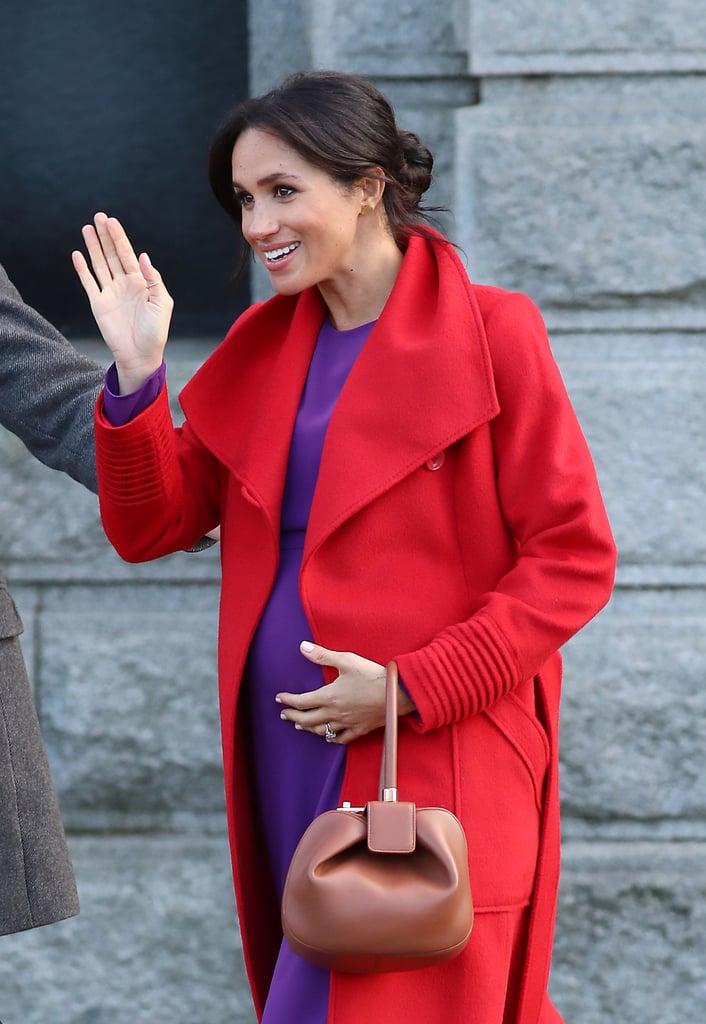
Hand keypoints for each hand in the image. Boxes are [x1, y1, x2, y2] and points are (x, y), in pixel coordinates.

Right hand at [72, 212, 173, 392]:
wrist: (140, 355)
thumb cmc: (155, 331)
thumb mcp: (162, 303)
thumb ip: (153, 278)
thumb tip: (142, 255)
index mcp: (141, 282)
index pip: (128, 254)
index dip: (119, 238)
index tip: (111, 222)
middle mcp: (124, 284)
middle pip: (112, 254)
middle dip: (105, 236)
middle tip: (98, 217)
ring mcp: (110, 292)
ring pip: (99, 264)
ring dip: (93, 247)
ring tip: (86, 229)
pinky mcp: (98, 303)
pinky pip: (88, 282)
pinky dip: (82, 269)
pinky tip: (77, 254)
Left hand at [276, 642, 415, 745]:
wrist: (398, 694)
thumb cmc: (372, 675)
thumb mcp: (347, 660)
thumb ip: (323, 655)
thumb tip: (303, 647)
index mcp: (329, 696)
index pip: (301, 701)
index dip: (288, 700)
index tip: (279, 698)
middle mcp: (335, 713)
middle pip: (307, 719)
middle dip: (293, 716)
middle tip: (284, 714)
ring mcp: (347, 723)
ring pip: (321, 731)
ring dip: (308, 728)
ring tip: (300, 725)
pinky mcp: (360, 729)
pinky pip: (341, 739)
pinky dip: (331, 739)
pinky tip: (328, 737)